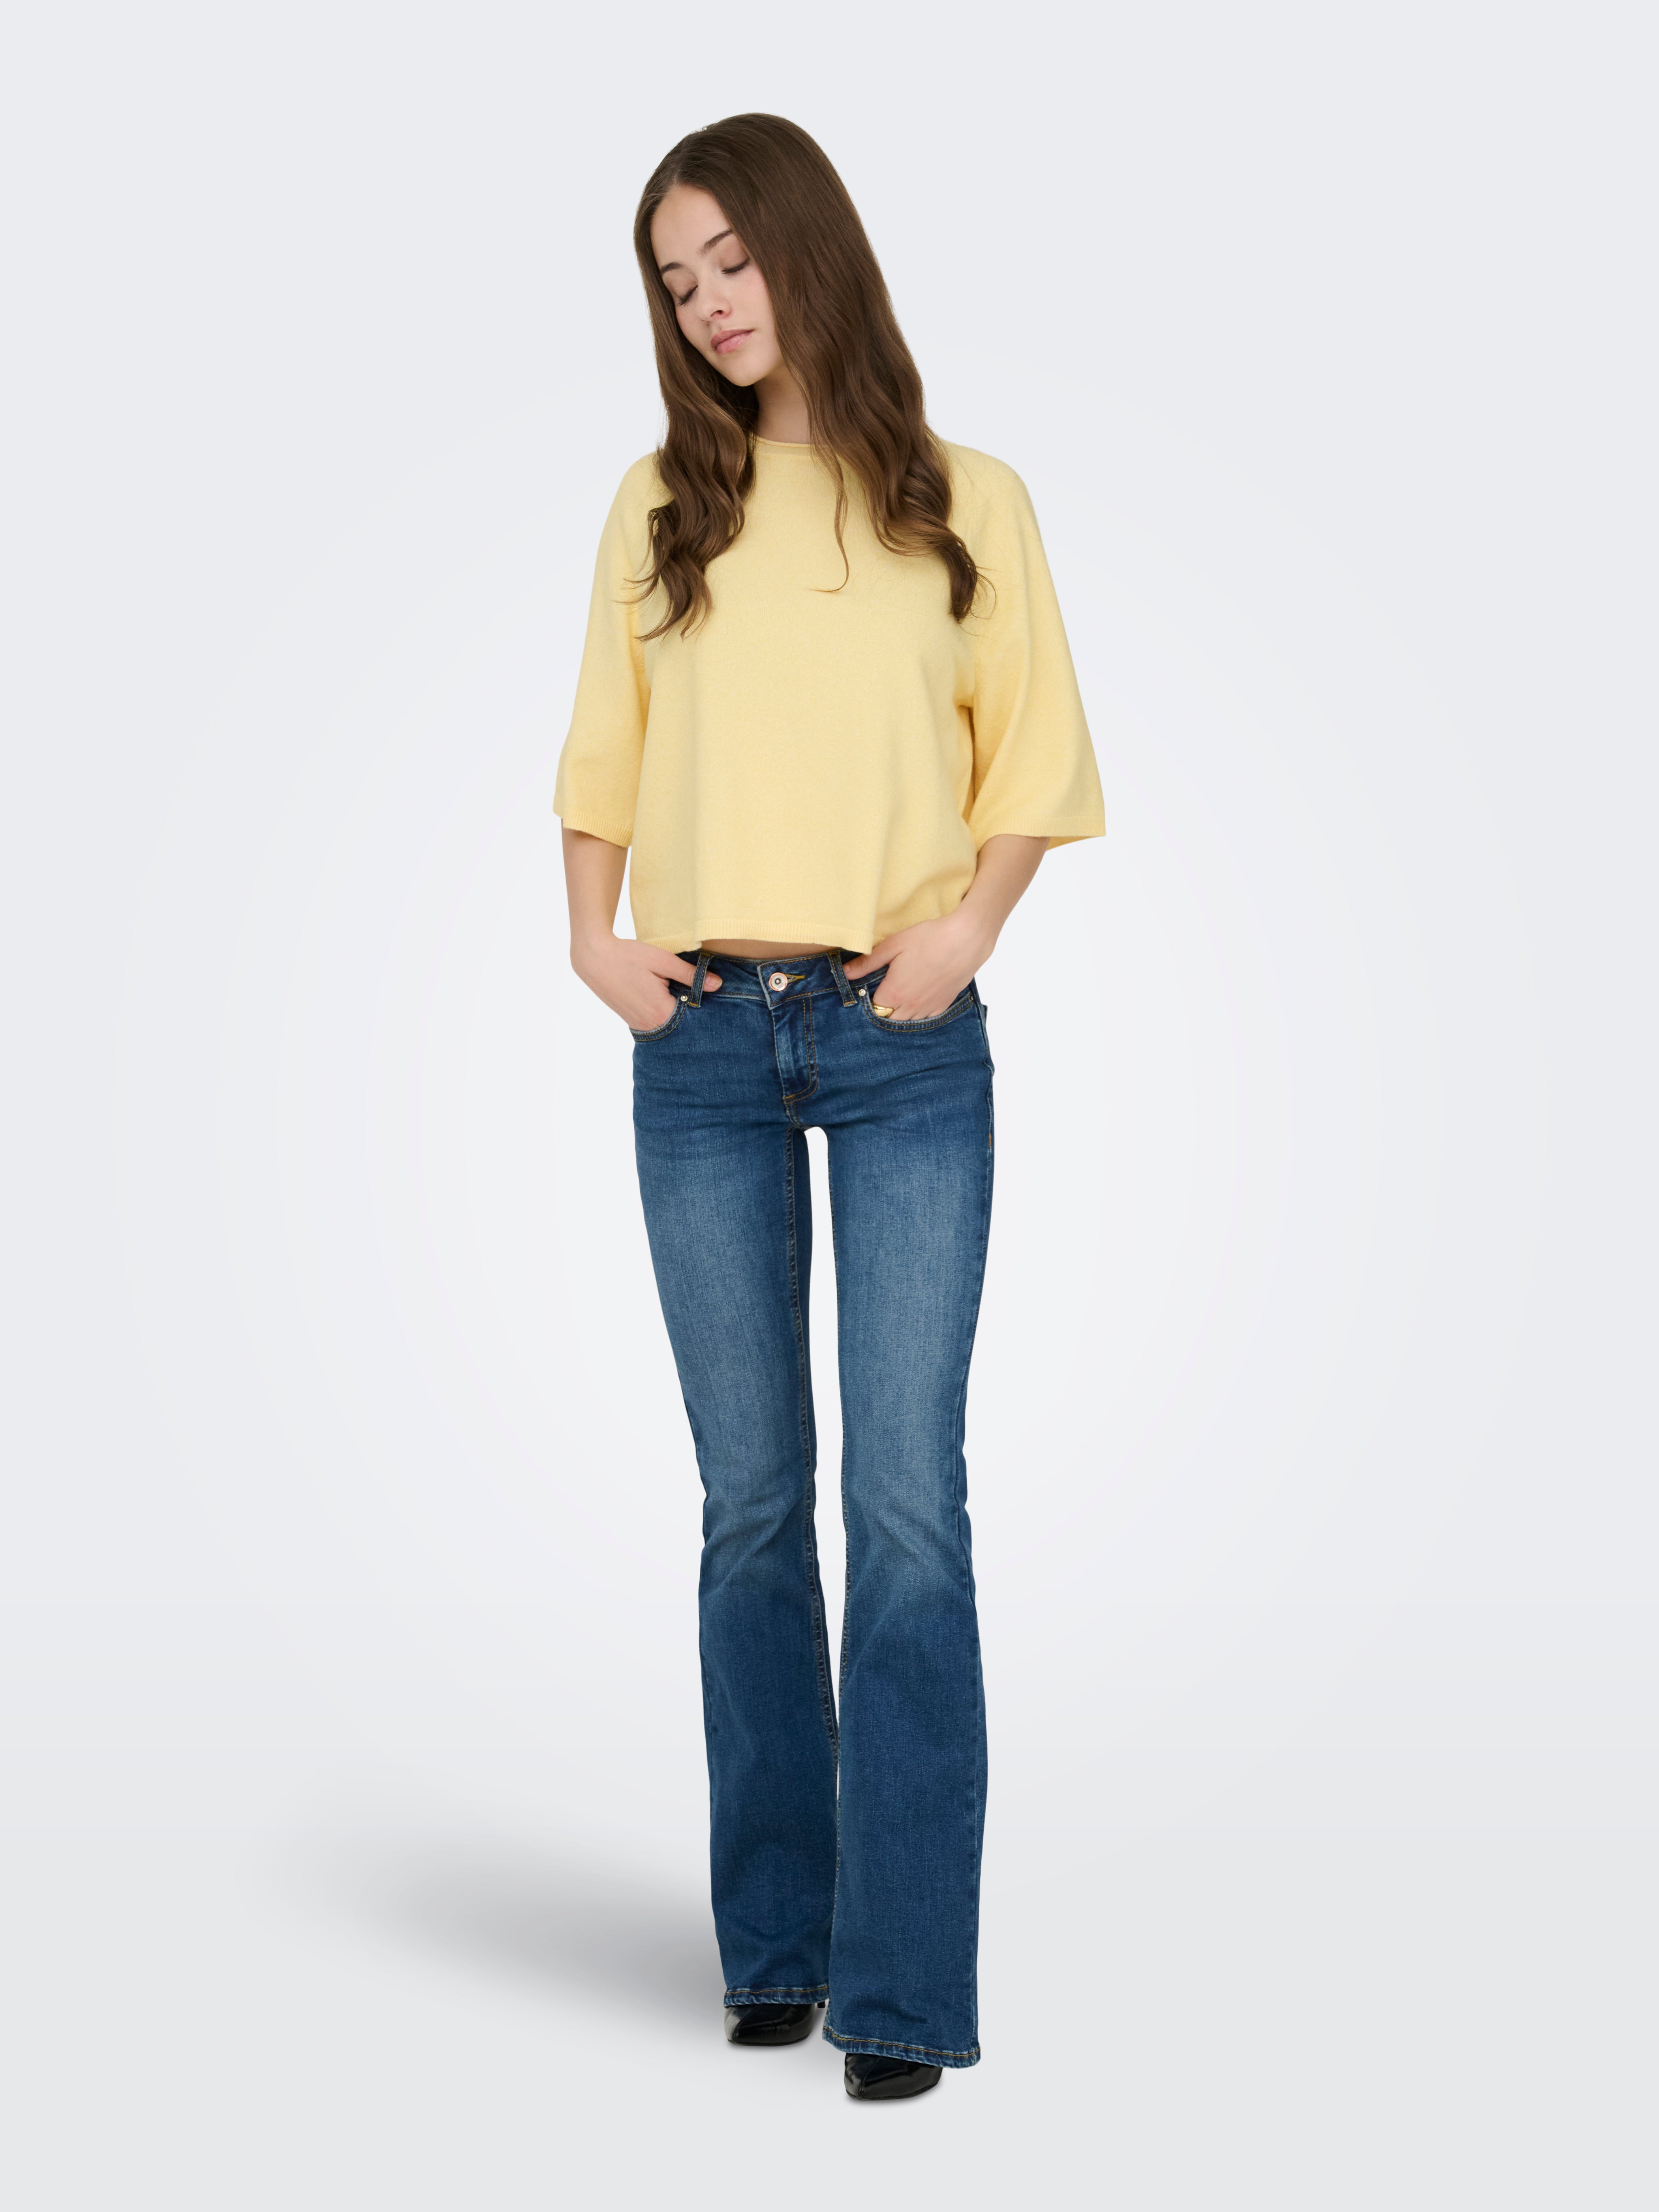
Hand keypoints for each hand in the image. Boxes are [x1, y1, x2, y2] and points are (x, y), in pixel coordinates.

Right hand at [572, 935, 721, 1028]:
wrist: (593, 958)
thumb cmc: (628, 956)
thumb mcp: (663, 961)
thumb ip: (690, 975)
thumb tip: (718, 985)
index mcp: (661, 1013)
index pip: (694, 1016)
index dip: (704, 1003)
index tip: (709, 990)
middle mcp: (649, 1026)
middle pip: (682, 1022)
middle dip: (691, 1007)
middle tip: (698, 988)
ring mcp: (638, 1025)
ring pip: (669, 1021)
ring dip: (676, 1007)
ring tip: (678, 988)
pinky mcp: (631, 1020)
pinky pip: (655, 1020)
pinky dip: (664, 1008)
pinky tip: (663, 992)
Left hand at [842, 910, 991, 1020]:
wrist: (967, 939)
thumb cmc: (929, 938)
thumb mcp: (893, 945)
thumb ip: (868, 962)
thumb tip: (844, 972)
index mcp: (894, 993)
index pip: (872, 1008)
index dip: (868, 998)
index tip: (870, 986)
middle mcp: (910, 1006)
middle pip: (888, 1018)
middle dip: (883, 1008)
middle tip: (885, 989)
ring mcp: (928, 1008)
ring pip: (906, 1021)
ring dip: (900, 1011)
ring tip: (901, 992)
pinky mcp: (943, 1005)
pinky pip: (925, 1018)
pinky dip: (918, 1011)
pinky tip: (918, 996)